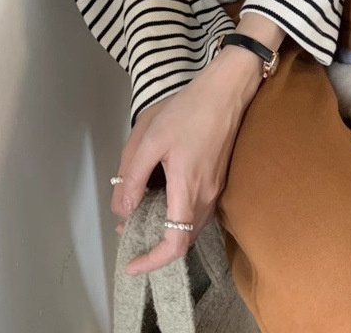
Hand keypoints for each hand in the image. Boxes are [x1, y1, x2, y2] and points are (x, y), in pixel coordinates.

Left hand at [111, 13, 282, 273]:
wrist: (227, 88)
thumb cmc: (188, 110)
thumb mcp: (150, 138)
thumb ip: (133, 178)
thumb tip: (123, 210)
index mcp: (188, 189)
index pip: (175, 244)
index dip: (152, 262)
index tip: (131, 263)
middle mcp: (208, 195)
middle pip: (183, 237)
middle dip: (154, 241)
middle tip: (128, 227)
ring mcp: (218, 186)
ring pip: (191, 223)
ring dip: (166, 225)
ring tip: (141, 207)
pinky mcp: (220, 176)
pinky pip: (198, 207)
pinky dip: (178, 211)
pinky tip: (162, 190)